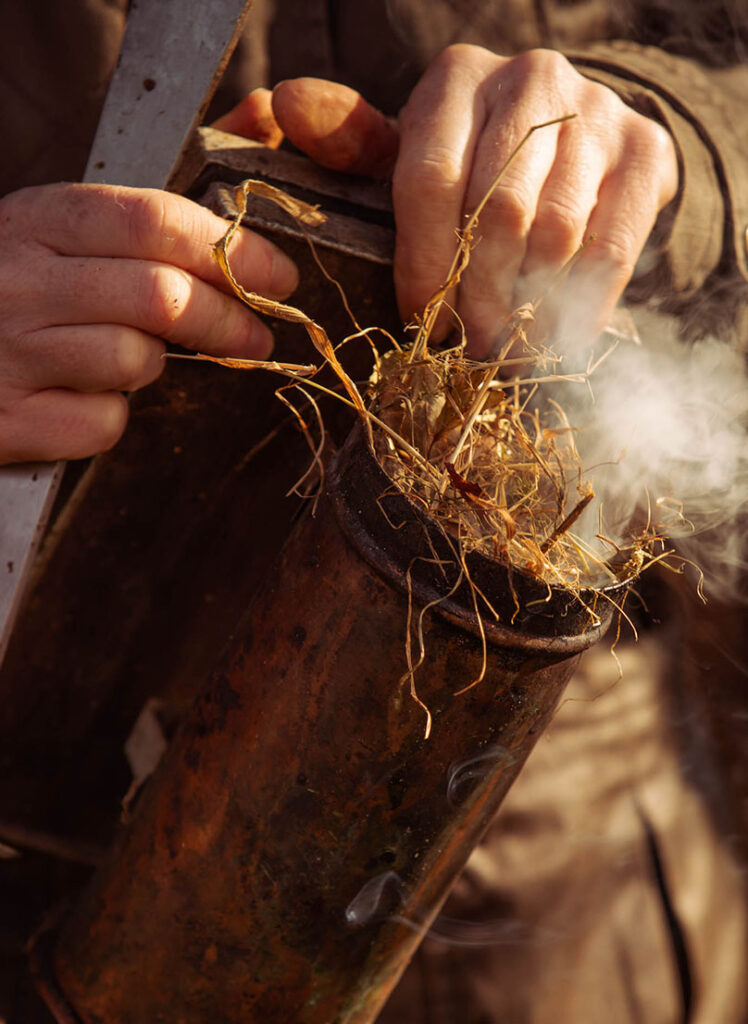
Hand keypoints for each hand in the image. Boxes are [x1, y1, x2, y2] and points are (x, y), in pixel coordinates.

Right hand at [0, 183, 297, 463]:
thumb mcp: (68, 224)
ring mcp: (9, 350)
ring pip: (135, 360)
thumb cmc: (13, 284)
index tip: (278, 276)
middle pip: (160, 297)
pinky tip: (86, 395)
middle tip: (257, 334)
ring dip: (155, 363)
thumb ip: (168, 183)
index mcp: (38, 219)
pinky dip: (111, 416)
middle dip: (227, 319)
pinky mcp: (7, 418)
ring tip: (136, 354)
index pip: (154, 221)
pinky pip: (102, 423)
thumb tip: (264, 113)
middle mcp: (19, 278)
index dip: (233, 250)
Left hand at [239, 47, 678, 357]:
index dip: (424, 265)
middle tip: (467, 350)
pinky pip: (611, 251)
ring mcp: (597, 112)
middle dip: (476, 298)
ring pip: (554, 235)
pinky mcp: (647, 153)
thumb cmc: (471, 161)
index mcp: (457, 79)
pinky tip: (552, 340)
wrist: (571, 139)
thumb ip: (352, 146)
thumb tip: (285, 106)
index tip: (421, 323)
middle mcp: (532, 80)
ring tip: (503, 353)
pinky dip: (579, 309)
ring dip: (525, 312)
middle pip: (497, 213)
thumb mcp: (409, 152)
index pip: (430, 180)